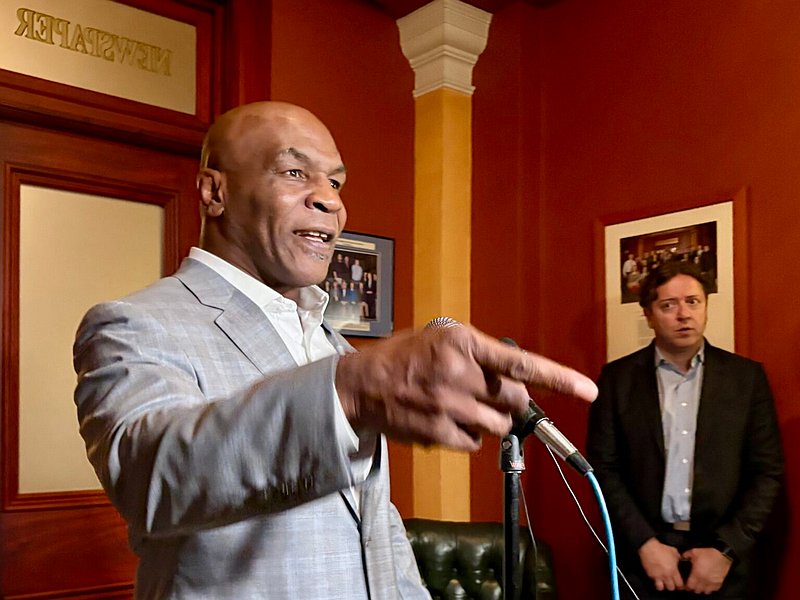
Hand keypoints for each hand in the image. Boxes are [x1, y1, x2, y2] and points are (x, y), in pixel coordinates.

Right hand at [335, 324, 597, 450]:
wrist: (360, 385)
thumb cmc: (403, 358)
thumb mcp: (440, 339)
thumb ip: (478, 355)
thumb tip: (516, 380)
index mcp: (462, 341)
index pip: (521, 362)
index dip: (559, 378)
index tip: (588, 390)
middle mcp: (459, 372)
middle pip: (515, 399)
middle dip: (510, 402)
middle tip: (490, 397)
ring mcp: (449, 405)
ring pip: (498, 426)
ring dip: (490, 422)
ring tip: (463, 409)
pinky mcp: (438, 432)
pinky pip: (474, 444)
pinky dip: (469, 437)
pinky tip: (447, 423)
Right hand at [638, 538, 684, 591]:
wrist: (648, 546)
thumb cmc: (662, 548)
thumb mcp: (674, 551)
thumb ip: (678, 558)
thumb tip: (680, 559)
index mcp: (673, 571)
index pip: (679, 584)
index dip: (681, 586)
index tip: (680, 584)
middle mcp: (666, 576)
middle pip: (671, 588)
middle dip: (672, 586)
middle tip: (672, 583)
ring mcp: (657, 576)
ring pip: (661, 588)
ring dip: (663, 586)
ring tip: (663, 582)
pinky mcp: (650, 575)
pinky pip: (653, 581)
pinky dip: (655, 581)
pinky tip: (656, 577)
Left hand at [682, 547, 732, 593]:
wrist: (722, 555)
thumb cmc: (709, 553)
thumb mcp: (694, 552)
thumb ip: (686, 555)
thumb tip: (682, 556)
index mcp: (697, 574)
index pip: (690, 586)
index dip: (687, 586)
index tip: (686, 585)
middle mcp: (704, 580)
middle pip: (697, 590)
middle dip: (694, 588)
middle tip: (692, 585)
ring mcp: (712, 582)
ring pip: (706, 591)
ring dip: (702, 589)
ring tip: (700, 585)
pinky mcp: (719, 582)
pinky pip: (714, 590)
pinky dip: (711, 589)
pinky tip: (708, 585)